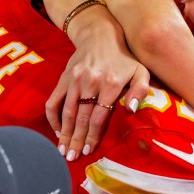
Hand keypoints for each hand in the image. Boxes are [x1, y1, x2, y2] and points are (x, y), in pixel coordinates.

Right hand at [45, 37, 149, 161]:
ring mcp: (75, 80)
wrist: (100, 36)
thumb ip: (140, 91)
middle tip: (71, 158)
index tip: (89, 151)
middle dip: (76, 140)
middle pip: (81, 118)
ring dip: (64, 133)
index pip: (98, 116)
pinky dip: (53, 118)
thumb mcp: (140, 72)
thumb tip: (132, 111)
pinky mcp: (64, 78)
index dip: (92, 135)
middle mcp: (91, 82)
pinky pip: (54, 101)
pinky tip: (57, 131)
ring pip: (67, 112)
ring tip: (63, 150)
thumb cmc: (124, 59)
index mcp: (111, 84)